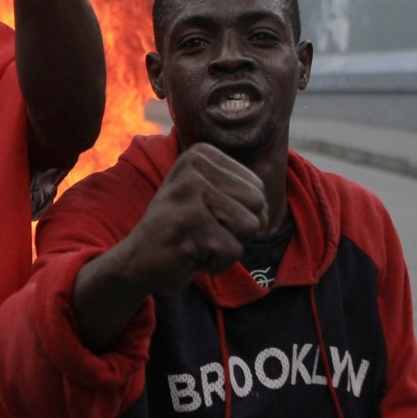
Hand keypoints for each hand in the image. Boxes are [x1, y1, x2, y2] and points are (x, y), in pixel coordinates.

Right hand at [124, 143, 268, 294]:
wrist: (138, 259)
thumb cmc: (181, 227)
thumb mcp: (206, 193)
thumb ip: (237, 184)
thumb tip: (278, 176)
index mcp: (199, 154)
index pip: (257, 187)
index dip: (239, 212)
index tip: (205, 214)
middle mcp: (193, 169)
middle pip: (257, 204)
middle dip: (236, 229)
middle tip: (201, 230)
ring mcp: (188, 197)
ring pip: (249, 226)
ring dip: (227, 245)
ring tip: (197, 240)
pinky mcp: (189, 227)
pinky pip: (232, 251)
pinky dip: (215, 262)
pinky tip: (189, 255)